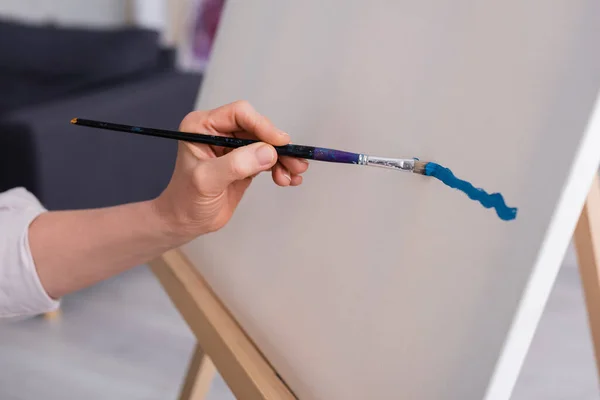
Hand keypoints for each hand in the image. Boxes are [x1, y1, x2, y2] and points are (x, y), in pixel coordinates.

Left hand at [153, 100, 308, 238]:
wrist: (186, 222)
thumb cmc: (186, 200)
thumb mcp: (207, 181)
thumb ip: (236, 164)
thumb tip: (269, 152)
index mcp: (203, 126)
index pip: (239, 114)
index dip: (262, 126)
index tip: (280, 143)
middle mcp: (219, 131)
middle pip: (258, 128)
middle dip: (278, 146)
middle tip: (296, 163)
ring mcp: (233, 147)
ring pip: (267, 144)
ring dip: (283, 158)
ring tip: (294, 175)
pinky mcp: (245, 162)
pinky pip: (268, 158)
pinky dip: (281, 167)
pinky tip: (287, 180)